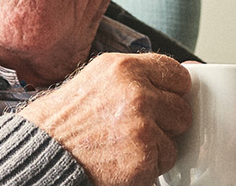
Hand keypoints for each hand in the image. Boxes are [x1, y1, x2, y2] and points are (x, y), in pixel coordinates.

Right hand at [18, 53, 192, 185]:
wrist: (42, 152)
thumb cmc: (65, 120)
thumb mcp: (99, 80)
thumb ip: (140, 76)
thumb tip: (193, 72)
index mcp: (124, 67)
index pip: (176, 74)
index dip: (170, 92)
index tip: (157, 103)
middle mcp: (136, 92)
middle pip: (182, 109)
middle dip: (165, 123)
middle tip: (133, 130)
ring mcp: (142, 125)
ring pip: (175, 137)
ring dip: (157, 146)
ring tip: (124, 146)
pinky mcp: (143, 155)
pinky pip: (165, 162)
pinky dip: (148, 167)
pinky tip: (121, 161)